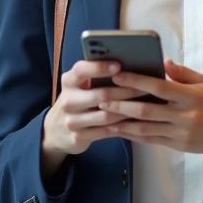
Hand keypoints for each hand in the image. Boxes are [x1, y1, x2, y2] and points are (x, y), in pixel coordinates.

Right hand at [40, 60, 146, 177]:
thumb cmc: (76, 101)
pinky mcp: (78, 137)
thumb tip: (126, 65)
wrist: (55, 131)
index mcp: (68, 82)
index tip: (119, 65)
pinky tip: (136, 121)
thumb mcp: (78, 86)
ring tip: (146, 104)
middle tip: (146, 87)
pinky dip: (123, 126)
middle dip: (126, 91)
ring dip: (128, 110)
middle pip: (101, 94)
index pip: (82, 70)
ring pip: (106, 115)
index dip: (100, 67)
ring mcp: (72, 121)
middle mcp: (67, 100)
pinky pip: (106, 131)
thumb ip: (94, 75)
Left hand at [101, 59, 202, 171]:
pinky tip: (118, 130)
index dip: (136, 82)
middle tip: (101, 98)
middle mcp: (184, 115)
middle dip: (121, 105)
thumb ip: (181, 73)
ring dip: (122, 123)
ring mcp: (180, 133)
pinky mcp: (177, 146)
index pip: (159, 87)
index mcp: (191, 95)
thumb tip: (162, 61)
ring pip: (145, 128)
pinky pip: (151, 140)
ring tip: (103, 116)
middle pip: (147, 110)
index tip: (118, 76)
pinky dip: (132, 135)